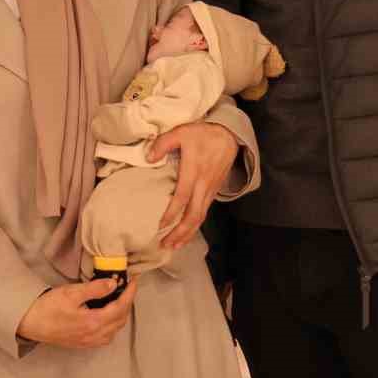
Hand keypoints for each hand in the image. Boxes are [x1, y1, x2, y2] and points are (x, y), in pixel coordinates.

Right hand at [16, 275, 138, 348]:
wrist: (30, 323)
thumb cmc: (48, 307)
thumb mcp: (71, 293)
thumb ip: (94, 289)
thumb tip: (114, 284)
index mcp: (94, 322)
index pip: (120, 307)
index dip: (130, 293)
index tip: (134, 280)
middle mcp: (95, 335)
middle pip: (120, 320)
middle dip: (127, 302)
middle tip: (127, 287)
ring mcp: (89, 341)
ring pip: (115, 330)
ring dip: (121, 314)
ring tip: (119, 298)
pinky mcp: (83, 343)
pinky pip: (106, 336)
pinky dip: (113, 324)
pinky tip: (108, 315)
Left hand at [148, 122, 239, 248]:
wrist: (229, 135)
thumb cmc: (202, 134)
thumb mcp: (181, 132)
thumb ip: (163, 144)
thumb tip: (148, 158)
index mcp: (194, 171)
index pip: (182, 197)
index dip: (172, 213)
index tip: (160, 225)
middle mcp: (203, 185)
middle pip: (193, 215)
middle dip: (180, 232)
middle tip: (165, 245)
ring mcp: (210, 190)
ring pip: (200, 217)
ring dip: (188, 233)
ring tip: (174, 245)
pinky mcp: (214, 191)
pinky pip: (205, 212)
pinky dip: (195, 225)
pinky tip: (186, 232)